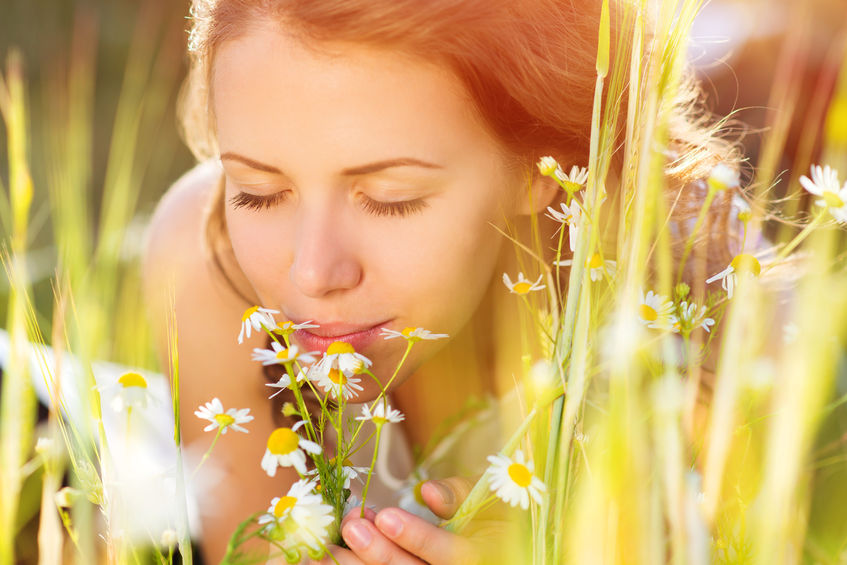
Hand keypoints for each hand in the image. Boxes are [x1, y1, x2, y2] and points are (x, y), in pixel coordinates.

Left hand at [310, 476, 505, 564]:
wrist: (491, 545)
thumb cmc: (486, 514)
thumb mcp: (483, 497)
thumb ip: (458, 494)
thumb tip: (428, 492)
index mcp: (477, 555)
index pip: (447, 553)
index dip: (417, 537)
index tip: (386, 517)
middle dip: (378, 552)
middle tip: (351, 524)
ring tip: (328, 545)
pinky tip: (323, 557)